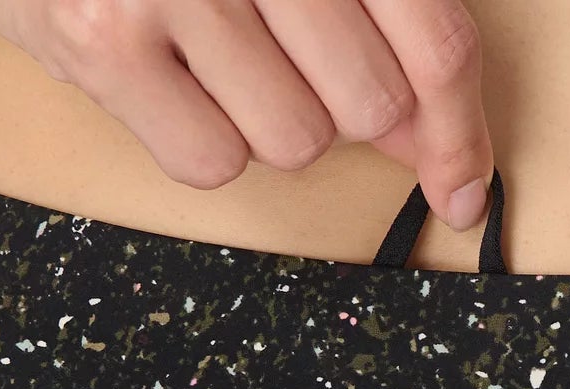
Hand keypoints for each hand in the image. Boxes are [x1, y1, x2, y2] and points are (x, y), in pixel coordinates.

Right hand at [0, 0, 495, 231]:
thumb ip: (368, 16)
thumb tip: (425, 137)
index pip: (435, 42)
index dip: (459, 132)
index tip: (462, 190)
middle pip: (368, 105)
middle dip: (338, 104)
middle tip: (279, 58)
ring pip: (294, 141)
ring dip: (265, 121)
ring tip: (210, 54)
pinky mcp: (107, 43)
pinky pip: (211, 161)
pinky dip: (198, 139)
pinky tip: (167, 77)